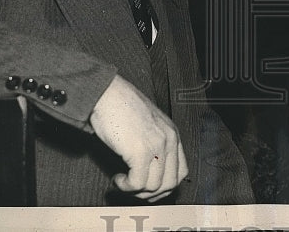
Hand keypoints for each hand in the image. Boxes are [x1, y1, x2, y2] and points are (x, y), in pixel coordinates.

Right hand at [89, 74, 188, 201]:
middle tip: (133, 189)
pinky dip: (126, 187)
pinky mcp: (141, 151)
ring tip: (122, 181)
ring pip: (154, 187)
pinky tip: (117, 178)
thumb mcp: (148, 125)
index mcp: (172, 133)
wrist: (107, 94)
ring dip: (136, 191)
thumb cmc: (121, 108)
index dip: (164, 186)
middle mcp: (169, 139)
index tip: (147, 188)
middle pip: (170, 183)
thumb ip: (155, 144)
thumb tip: (150, 175)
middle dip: (151, 194)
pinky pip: (138, 183)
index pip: (181, 172)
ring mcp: (157, 145)